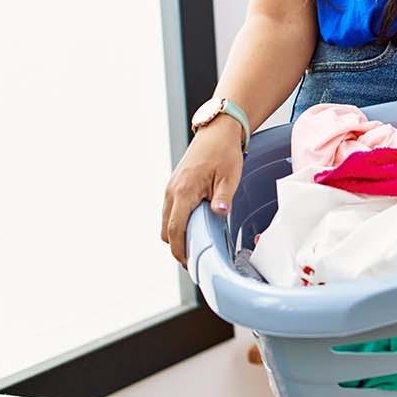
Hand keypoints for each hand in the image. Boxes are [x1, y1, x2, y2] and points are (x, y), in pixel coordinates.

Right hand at [160, 117, 245, 267]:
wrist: (217, 132)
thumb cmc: (224, 152)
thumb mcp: (230, 176)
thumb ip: (223, 197)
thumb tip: (219, 213)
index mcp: (184, 191)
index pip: (175, 229)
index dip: (179, 250)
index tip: (188, 264)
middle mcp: (172, 191)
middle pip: (166, 229)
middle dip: (177, 246)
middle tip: (194, 259)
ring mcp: (170, 189)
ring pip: (166, 221)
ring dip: (176, 234)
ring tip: (195, 245)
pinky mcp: (173, 186)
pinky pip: (170, 211)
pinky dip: (177, 223)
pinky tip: (193, 226)